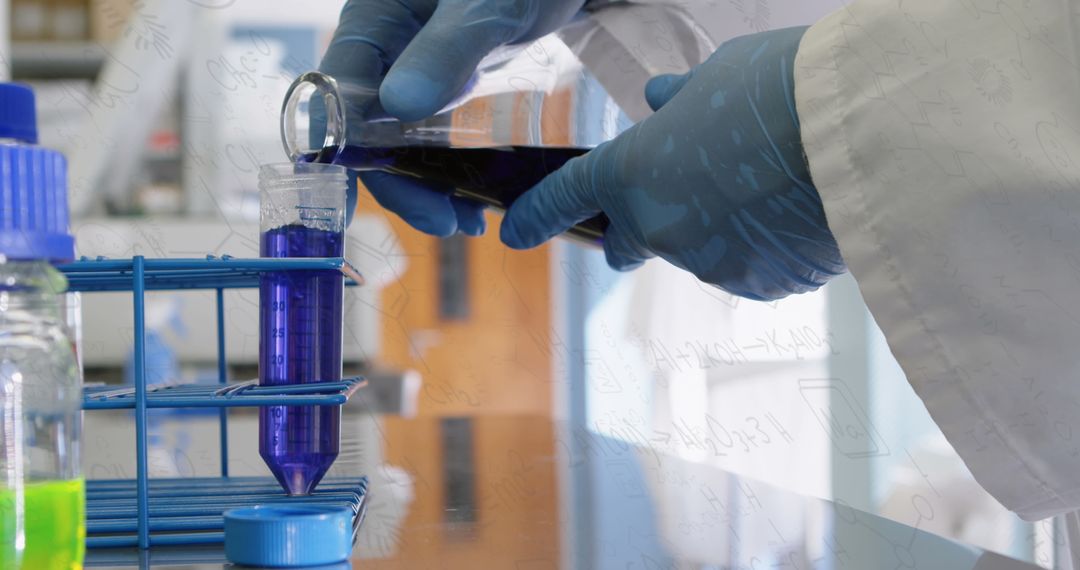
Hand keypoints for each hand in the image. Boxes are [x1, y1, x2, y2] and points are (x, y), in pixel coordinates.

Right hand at [321, 0, 584, 235]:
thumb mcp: (489, 7)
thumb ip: (446, 49)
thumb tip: (397, 104)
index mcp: (374, 18)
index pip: (337, 96)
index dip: (344, 153)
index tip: (365, 201)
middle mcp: (385, 48)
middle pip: (369, 130)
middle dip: (402, 183)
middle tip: (445, 223)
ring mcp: (414, 68)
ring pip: (401, 140)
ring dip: (428, 184)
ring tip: (469, 220)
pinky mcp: (446, 83)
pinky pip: (433, 134)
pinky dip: (451, 167)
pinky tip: (479, 195)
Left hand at [499, 27, 845, 300]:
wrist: (859, 134)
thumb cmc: (781, 88)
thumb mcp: (720, 76)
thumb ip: (682, 100)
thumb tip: (663, 102)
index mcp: (634, 171)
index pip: (569, 196)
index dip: (538, 214)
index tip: (516, 233)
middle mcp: (661, 229)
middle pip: (629, 245)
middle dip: (632, 237)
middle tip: (656, 216)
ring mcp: (710, 265)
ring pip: (699, 253)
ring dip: (715, 231)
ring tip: (767, 189)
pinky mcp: (761, 287)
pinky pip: (750, 269)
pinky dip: (761, 249)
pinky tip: (795, 215)